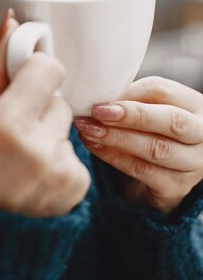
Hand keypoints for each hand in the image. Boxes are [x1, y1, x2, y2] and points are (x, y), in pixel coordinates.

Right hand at [0, 10, 90, 216]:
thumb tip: (13, 23)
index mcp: (7, 127)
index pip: (49, 68)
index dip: (35, 69)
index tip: (22, 78)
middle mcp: (41, 150)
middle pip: (58, 97)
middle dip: (37, 105)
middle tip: (12, 131)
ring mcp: (64, 172)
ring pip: (67, 123)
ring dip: (49, 132)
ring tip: (21, 157)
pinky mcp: (78, 187)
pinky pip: (75, 150)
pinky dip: (58, 156)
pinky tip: (34, 174)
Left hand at [75, 76, 202, 212]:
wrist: (162, 175)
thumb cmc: (153, 131)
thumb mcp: (149, 110)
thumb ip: (131, 100)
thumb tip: (99, 95)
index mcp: (195, 106)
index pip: (164, 91)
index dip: (130, 93)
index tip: (101, 97)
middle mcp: (202, 135)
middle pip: (171, 121)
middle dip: (131, 115)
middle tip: (97, 112)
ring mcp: (193, 164)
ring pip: (156, 148)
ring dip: (116, 137)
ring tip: (88, 129)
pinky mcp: (176, 188)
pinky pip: (142, 170)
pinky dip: (114, 157)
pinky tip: (94, 147)